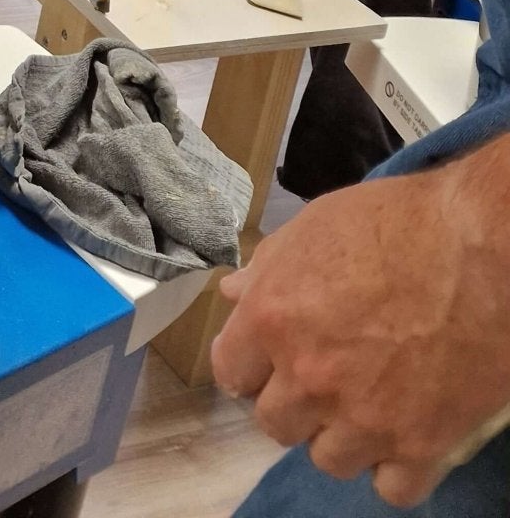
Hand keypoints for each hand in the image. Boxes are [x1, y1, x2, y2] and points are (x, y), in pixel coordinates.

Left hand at [211, 150, 509, 505]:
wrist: (480, 248)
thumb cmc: (396, 223)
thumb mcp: (315, 226)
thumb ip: (269, 267)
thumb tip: (233, 294)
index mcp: (272, 318)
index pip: (230, 373)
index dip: (250, 364)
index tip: (268, 360)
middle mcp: (309, 377)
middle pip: (276, 424)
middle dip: (295, 401)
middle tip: (326, 376)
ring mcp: (364, 418)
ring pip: (328, 459)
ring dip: (342, 436)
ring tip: (368, 402)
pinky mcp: (420, 445)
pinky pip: (390, 488)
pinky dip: (396, 466)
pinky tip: (405, 431)